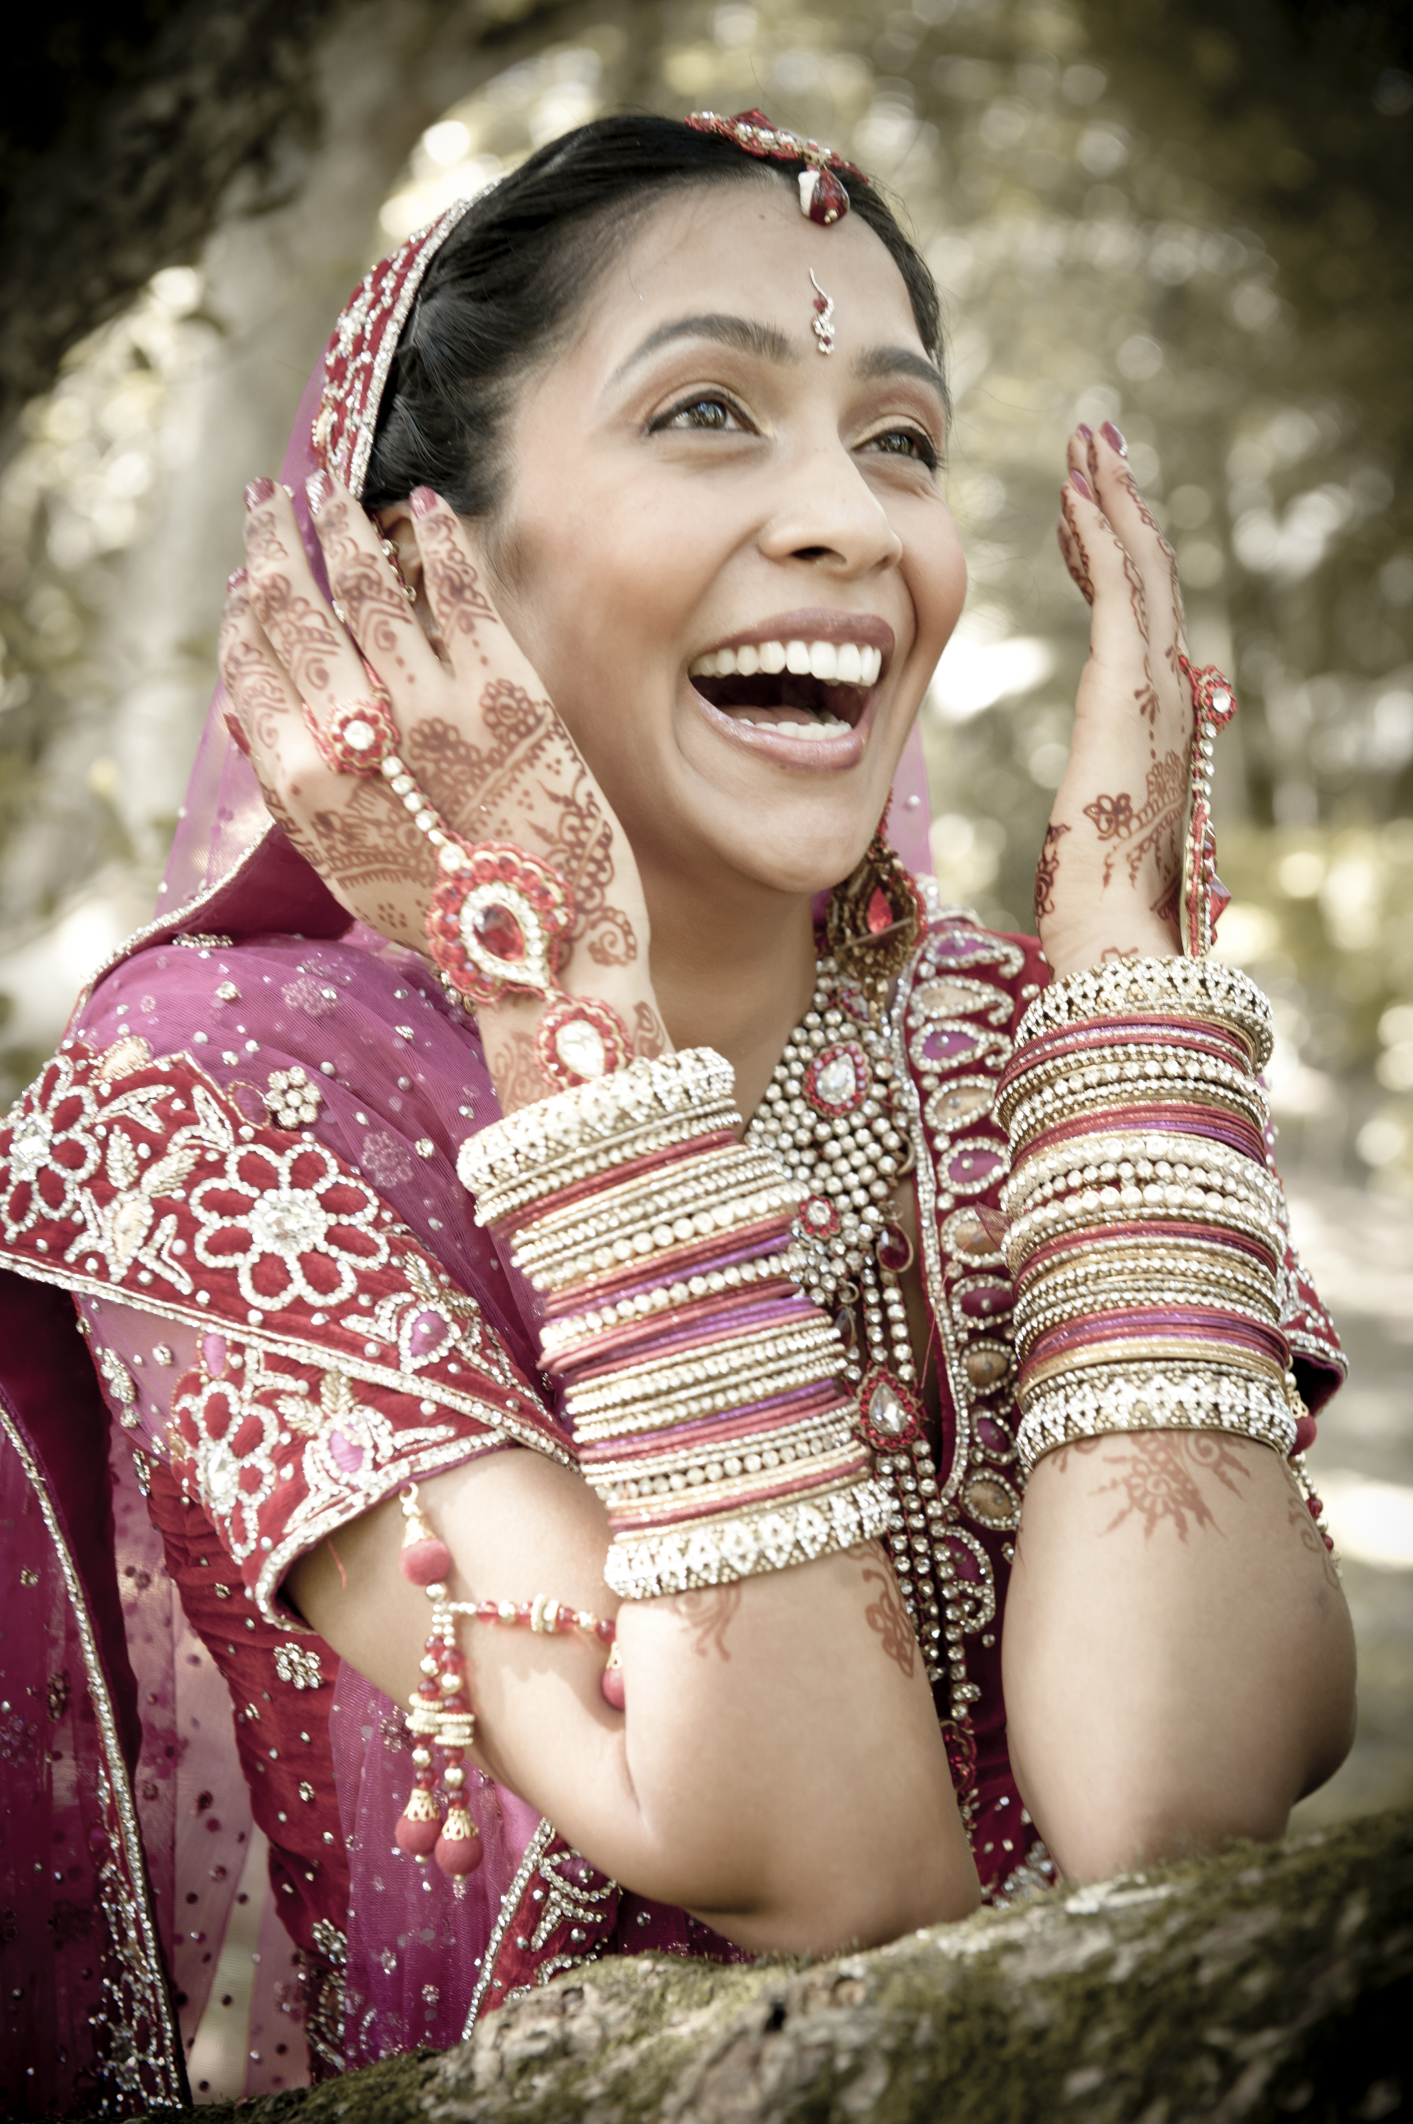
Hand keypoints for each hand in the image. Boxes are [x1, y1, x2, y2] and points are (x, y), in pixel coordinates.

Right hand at [219, 474, 666, 1107]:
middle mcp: (355, 733)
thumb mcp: (342, 870)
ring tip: (332, 494)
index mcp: (303, 783)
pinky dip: (434, 539)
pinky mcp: (507, 689)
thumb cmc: (441, 920)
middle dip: (275, 546)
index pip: (249, 670)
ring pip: (369, 585)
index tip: (247, 579)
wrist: (541, 959)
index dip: (244, 616)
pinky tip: (421, 505)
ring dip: (344, 527)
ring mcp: (432, 703)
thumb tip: (247, 721)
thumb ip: (292, 795)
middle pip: (295, 612)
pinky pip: (459, 590)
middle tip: (265, 502)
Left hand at [1034, 421, 1193, 978]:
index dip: (1111, 554)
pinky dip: (1097, 535)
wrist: (1112, 933)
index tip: (1080, 509)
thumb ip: (1106, 796)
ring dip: (1111, 499)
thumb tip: (1094, 801)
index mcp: (1163, 722)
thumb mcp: (1101, 828)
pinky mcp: (1123, 690)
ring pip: (1138, 568)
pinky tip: (1076, 492)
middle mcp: (1172, 694)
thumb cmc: (1100, 904)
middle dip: (1119, 504)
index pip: (1138, 617)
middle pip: (1148, 577)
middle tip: (1094, 445)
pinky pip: (1113, 592)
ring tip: (1087, 443)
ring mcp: (1155, 688)